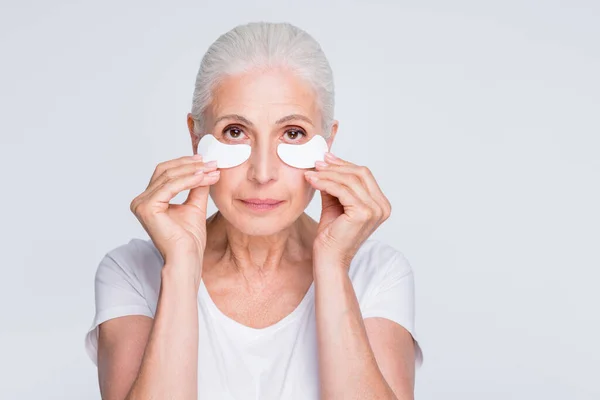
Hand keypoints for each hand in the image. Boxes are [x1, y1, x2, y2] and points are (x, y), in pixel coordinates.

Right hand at [130, 154, 219, 287]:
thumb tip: (205, 168)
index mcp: (149, 200)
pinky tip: (203, 177)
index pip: (165, 173)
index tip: (206, 161)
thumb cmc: (189, 239)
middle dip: (190, 165)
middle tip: (211, 162)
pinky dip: (189, 180)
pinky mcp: (147, 208)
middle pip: (165, 171)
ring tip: (211, 170)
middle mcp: (141, 200)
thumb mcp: (195, 205)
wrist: (187, 257)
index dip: (185, 164)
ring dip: (193, 171)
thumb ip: (197, 186)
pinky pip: (170, 186)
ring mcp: (141, 204)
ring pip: (169, 177)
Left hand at [305, 152, 390, 268]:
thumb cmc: (332, 236)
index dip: (344, 164)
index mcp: (380, 204)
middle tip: (317, 163)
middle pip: (360, 173)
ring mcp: (375, 210)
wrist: (329, 259)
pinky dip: (325, 183)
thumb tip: (325, 164)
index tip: (326, 158)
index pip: (364, 175)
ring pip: (349, 180)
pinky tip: (312, 181)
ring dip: (327, 174)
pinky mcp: (363, 214)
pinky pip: (341, 190)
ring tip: (311, 173)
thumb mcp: (335, 204)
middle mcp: (382, 207)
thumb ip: (335, 185)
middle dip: (336, 166)